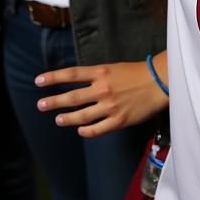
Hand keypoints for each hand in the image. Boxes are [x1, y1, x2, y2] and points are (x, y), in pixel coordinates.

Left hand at [35, 58, 167, 137]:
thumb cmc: (139, 73)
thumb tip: (81, 84)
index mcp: (102, 72)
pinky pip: (97, 129)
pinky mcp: (118, 120)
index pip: (72, 74)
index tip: (38, 81)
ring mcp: (110, 106)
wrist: (160, 82)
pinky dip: (86, 131)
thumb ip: (98, 76)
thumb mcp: (116, 68)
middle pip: (72, 97)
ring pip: (81, 116)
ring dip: (67, 118)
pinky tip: (80, 130)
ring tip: (58, 119)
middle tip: (41, 105)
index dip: (54, 77)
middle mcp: (103, 89)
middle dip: (54, 102)